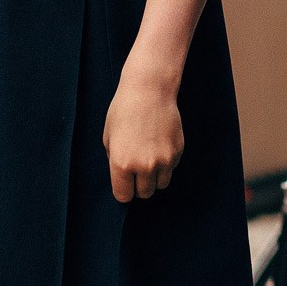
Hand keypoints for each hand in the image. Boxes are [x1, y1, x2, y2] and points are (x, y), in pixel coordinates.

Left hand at [103, 67, 184, 202]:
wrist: (149, 90)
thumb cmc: (124, 110)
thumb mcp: (109, 138)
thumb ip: (115, 162)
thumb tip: (124, 178)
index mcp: (122, 164)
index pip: (124, 196)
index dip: (124, 190)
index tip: (125, 184)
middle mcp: (144, 166)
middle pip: (144, 193)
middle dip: (140, 185)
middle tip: (137, 171)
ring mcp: (164, 159)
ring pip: (161, 184)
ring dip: (154, 177)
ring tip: (149, 159)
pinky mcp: (177, 151)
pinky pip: (171, 168)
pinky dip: (166, 163)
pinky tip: (159, 145)